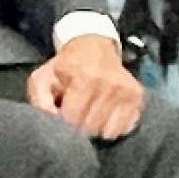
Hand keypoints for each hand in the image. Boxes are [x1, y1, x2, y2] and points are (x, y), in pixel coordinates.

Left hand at [30, 34, 144, 140]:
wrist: (94, 45)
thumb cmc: (66, 66)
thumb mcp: (43, 77)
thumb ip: (40, 101)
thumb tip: (53, 122)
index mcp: (85, 77)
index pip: (72, 119)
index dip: (63, 121)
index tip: (62, 114)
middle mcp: (110, 84)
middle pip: (90, 128)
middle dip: (79, 126)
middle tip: (76, 113)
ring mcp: (127, 91)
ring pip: (106, 132)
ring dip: (95, 127)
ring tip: (89, 111)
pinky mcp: (138, 97)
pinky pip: (123, 129)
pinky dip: (111, 127)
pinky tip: (103, 114)